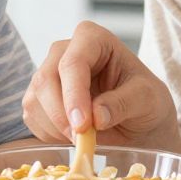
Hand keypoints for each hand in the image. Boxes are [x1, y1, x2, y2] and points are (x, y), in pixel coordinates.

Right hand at [22, 21, 176, 145]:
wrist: (138, 122)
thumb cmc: (145, 102)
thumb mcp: (148, 100)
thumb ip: (124, 103)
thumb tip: (96, 116)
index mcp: (92, 38)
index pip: (73, 63)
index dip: (74, 95)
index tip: (83, 126)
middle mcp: (64, 51)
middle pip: (46, 80)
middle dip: (61, 116)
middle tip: (83, 140)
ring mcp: (47, 74)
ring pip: (34, 101)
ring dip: (57, 128)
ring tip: (86, 138)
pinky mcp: (38, 98)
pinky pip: (32, 118)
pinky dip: (50, 135)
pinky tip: (74, 137)